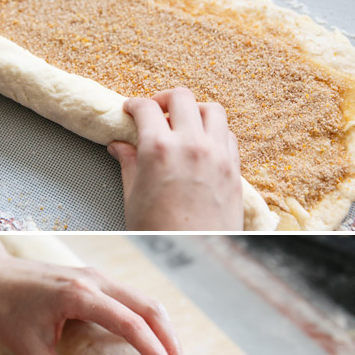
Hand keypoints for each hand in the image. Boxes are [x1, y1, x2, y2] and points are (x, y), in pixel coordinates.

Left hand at [0, 255, 190, 354]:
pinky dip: (148, 321)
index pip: (131, 324)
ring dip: (163, 330)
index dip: (155, 352)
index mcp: (80, 296)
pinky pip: (130, 298)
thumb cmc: (5, 311)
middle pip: (149, 308)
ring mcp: (96, 277)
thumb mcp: (30, 353)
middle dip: (171, 342)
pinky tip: (151, 343)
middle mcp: (95, 281)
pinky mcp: (93, 280)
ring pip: (143, 300)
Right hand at [109, 90, 243, 230]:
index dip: (133, 105)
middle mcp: (191, 144)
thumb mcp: (134, 198)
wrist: (195, 257)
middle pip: (180, 97)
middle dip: (163, 99)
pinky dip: (215, 131)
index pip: (146, 108)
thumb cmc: (160, 234)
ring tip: (183, 122)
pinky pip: (228, 135)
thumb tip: (120, 146)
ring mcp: (217, 154)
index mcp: (160, 149)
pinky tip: (203, 143)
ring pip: (211, 109)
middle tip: (155, 111)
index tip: (130, 110)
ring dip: (195, 110)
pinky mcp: (234, 168)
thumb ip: (128, 164)